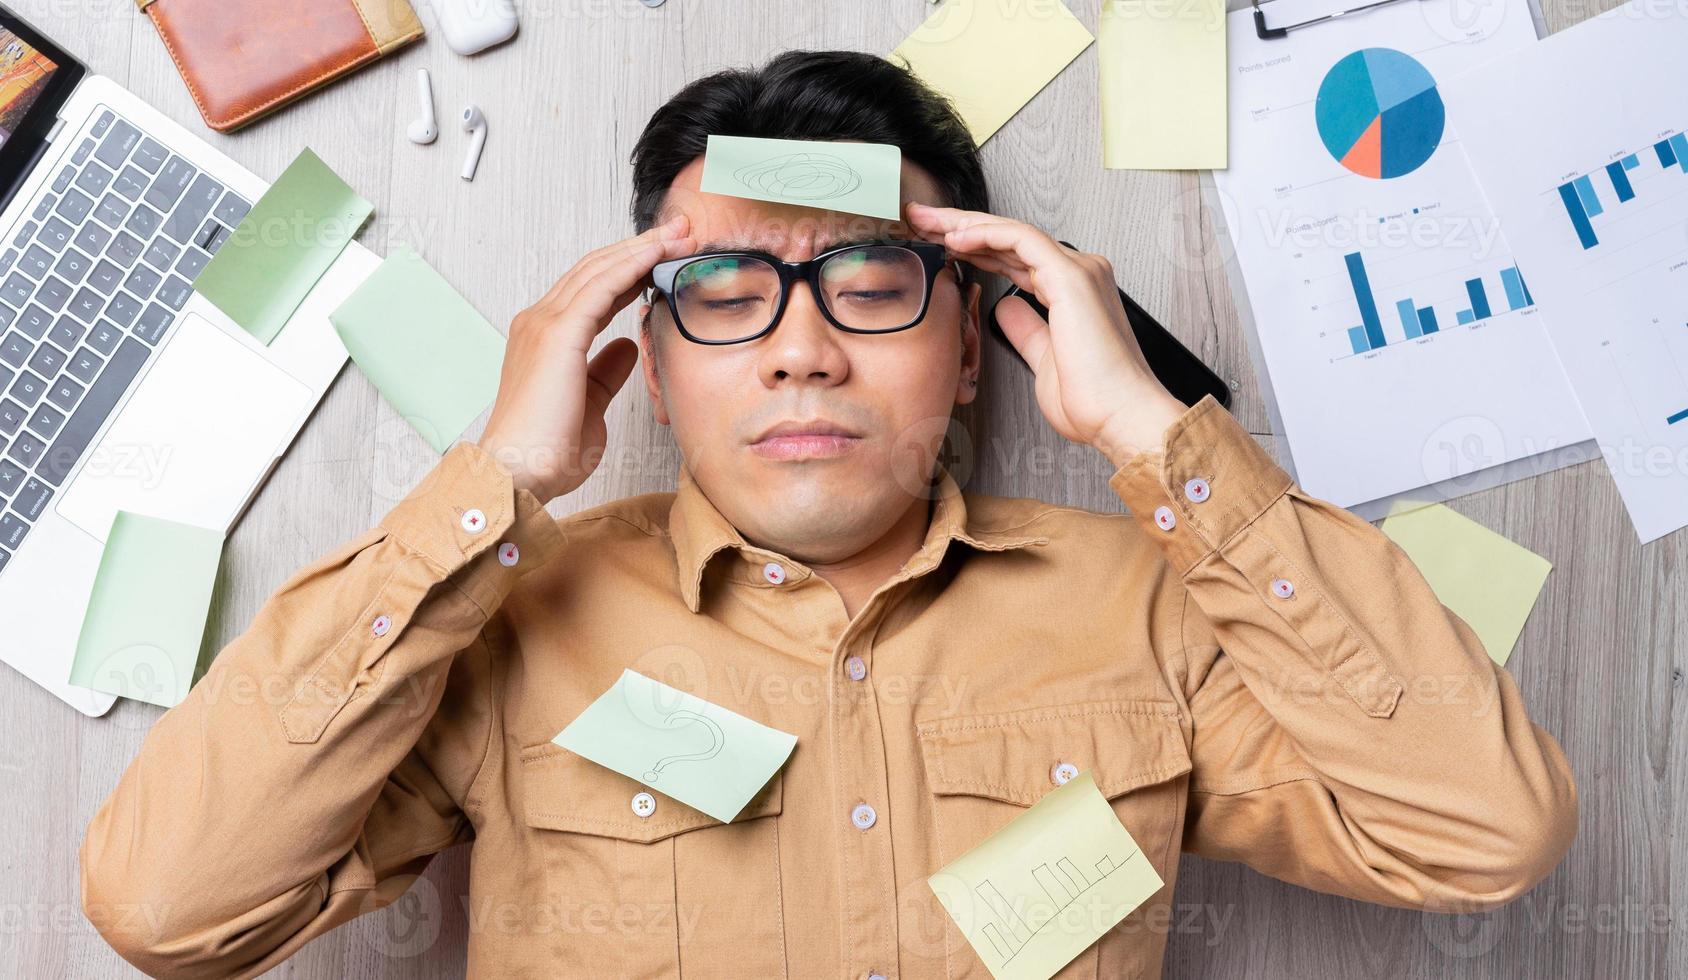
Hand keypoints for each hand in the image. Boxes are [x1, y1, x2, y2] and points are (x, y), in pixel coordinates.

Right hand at [478, 215, 695, 500]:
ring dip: (641, 248)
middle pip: (596, 270)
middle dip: (640, 248)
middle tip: (681, 232)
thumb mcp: (590, 405)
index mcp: (546, 338)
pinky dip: (631, 265)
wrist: (519, 473)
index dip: (630, 269)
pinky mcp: (558, 335)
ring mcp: (545, 324)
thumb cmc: (548, 450)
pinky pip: (601, 288)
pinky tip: (657, 254)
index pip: (592, 289)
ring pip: (599, 270)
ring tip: (679, 234)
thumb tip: (629, 345)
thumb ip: (606, 372)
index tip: (666, 258)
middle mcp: (540, 322)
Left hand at [906, 203, 1186, 467]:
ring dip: (966, 223)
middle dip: (960, 226)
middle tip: (922, 219)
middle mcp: (1078, 274)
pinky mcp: (1071, 276)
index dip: (974, 249)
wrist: (1119, 416)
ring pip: (1012, 232)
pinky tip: (957, 237)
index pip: (1014, 258)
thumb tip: (1005, 306)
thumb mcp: (1043, 360)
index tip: (938, 246)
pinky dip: (986, 234)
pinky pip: (1021, 240)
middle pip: (1009, 240)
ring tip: (928, 221)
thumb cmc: (1092, 401)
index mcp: (1072, 293)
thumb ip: (1026, 329)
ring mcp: (1078, 271)